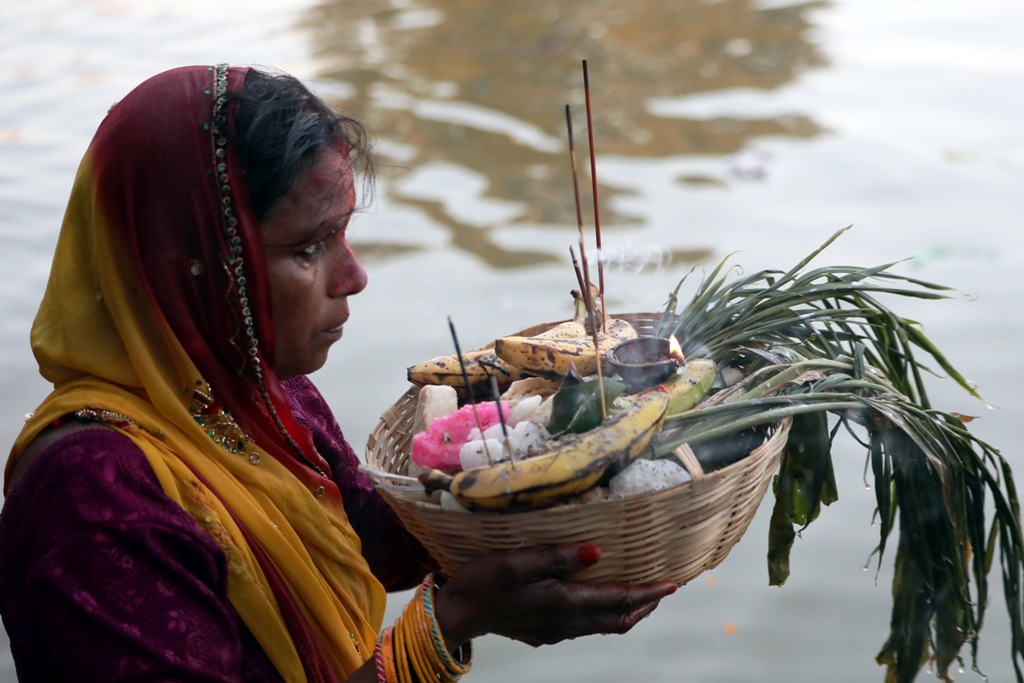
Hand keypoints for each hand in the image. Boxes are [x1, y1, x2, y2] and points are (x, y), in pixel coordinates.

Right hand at [434, 543, 676, 647]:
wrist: (456, 613)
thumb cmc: (482, 582)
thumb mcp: (514, 562)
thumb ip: (555, 557)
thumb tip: (597, 551)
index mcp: (562, 604)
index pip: (617, 600)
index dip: (648, 593)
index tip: (673, 583)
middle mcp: (565, 622)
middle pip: (618, 619)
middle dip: (644, 604)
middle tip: (664, 586)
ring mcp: (556, 630)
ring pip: (604, 625)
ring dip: (627, 608)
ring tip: (641, 589)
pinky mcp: (545, 631)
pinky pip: (587, 624)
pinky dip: (605, 610)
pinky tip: (600, 595)